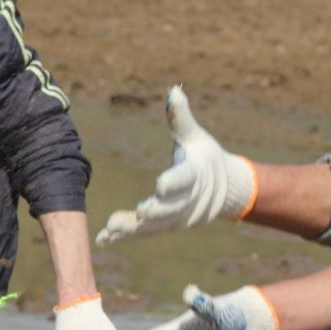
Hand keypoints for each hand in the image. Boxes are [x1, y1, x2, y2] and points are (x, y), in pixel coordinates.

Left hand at [96, 86, 255, 245]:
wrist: (226, 189)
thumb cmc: (205, 156)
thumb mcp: (196, 136)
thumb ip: (181, 119)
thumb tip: (173, 90)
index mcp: (196, 174)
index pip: (185, 179)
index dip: (173, 183)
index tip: (159, 186)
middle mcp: (190, 200)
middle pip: (171, 208)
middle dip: (154, 212)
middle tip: (138, 213)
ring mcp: (179, 218)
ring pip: (156, 226)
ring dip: (133, 229)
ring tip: (110, 229)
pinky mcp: (168, 227)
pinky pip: (146, 234)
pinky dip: (126, 237)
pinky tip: (103, 240)